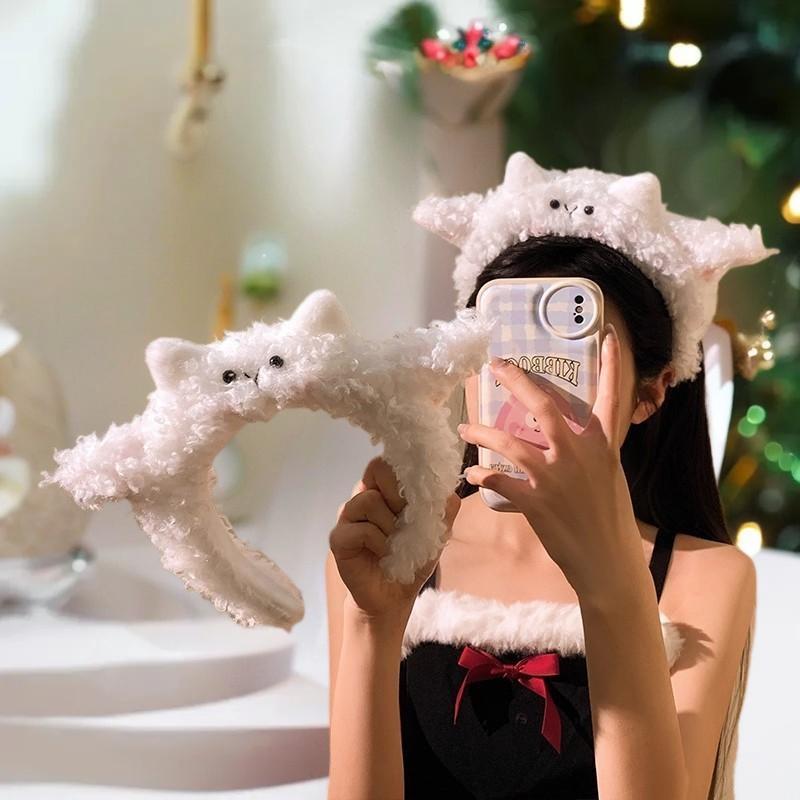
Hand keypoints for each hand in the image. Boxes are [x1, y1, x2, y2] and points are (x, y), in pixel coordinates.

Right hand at [329, 456, 459, 622]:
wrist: (394, 596)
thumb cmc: (412, 558)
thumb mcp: (438, 530)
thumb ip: (444, 505)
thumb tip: (445, 484)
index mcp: (384, 490)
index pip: (389, 462)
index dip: (405, 476)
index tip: (417, 502)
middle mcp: (363, 496)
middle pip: (375, 469)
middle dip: (398, 495)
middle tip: (406, 519)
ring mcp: (347, 516)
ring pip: (369, 499)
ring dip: (391, 526)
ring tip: (394, 544)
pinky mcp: (338, 537)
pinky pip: (362, 529)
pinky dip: (380, 543)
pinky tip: (383, 555)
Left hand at [457, 323, 643, 600]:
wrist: (608, 562)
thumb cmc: (610, 520)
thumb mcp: (608, 477)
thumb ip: (589, 452)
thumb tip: (569, 438)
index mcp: (602, 446)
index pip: (610, 398)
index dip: (612, 366)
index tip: (609, 337)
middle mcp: (578, 454)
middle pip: (543, 406)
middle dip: (517, 382)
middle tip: (496, 367)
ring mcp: (555, 477)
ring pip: (509, 443)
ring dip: (482, 434)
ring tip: (464, 429)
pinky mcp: (536, 501)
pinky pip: (499, 482)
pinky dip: (482, 478)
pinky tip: (471, 477)